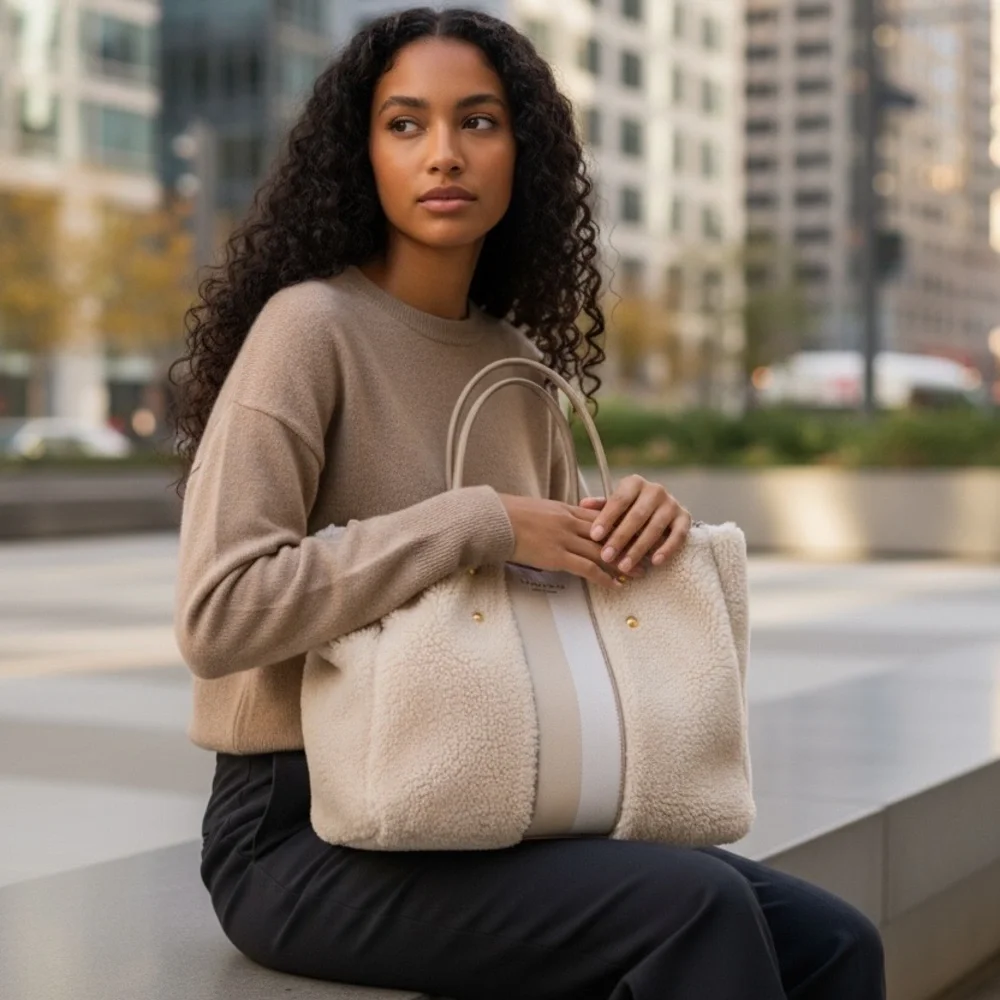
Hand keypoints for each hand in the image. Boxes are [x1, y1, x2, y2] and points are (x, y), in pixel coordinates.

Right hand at [497, 494, 644, 590]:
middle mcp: (569, 522)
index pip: (602, 518)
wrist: (493, 521)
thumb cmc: (509, 517)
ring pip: (602, 552)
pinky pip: (587, 568)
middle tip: (647, 554)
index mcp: (566, 510)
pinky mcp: (556, 556)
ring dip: (622, 564)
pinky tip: (614, 585)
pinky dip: (604, 578)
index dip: (622, 528)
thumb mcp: (538, 511)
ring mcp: (564, 539)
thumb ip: (555, 518)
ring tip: (637, 573)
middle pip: (608, 534)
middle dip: (630, 545)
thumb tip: (563, 526)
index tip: (637, 535)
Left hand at [578, 474, 690, 574]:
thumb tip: (581, 505)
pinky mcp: (685, 518)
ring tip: (624, 566)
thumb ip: (600, 506)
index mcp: (634, 483)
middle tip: (606, 557)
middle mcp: (655, 490)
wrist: (662, 507)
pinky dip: (667, 549)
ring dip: (638, 549)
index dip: (606, 518)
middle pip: (636, 516)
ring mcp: (672, 504)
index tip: (594, 536)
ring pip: (655, 528)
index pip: (619, 500)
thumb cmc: (630, 508)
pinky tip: (655, 562)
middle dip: (620, 538)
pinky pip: (678, 536)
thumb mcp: (615, 505)